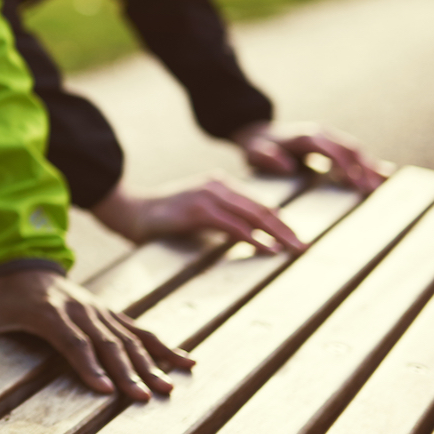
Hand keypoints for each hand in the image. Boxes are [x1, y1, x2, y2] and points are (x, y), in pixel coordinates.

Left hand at [0, 269, 193, 401]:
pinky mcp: (111, 313)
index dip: (86, 363)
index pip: (69, 339)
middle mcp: (78, 309)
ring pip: (128, 337)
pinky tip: (189, 364)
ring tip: (169, 389)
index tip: (104, 389)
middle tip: (143, 399)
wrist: (24, 265)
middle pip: (105, 342)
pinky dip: (166, 347)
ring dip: (150, 364)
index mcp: (45, 311)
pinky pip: (142, 330)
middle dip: (125, 372)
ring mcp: (98, 310)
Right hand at [91, 179, 305, 252]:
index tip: (297, 238)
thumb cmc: (162, 218)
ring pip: (253, 214)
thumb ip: (221, 220)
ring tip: (294, 249)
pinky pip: (233, 225)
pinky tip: (267, 249)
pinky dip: (253, 238)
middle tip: (304, 246)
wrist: (129, 210)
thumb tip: (247, 239)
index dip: (280, 221)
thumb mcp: (197, 214)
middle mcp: (217, 185)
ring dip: (277, 233)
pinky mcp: (198, 210)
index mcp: (220, 184)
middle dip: (286, 228)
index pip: (258, 203)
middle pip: (262, 208)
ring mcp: (208, 195)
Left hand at [231, 121, 385, 193]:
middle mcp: (321, 133)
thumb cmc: (256, 147)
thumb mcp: (254, 152)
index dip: (345, 165)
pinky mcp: (333, 144)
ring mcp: (329, 137)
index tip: (356, 184)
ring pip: (356, 150)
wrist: (258, 133)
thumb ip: (267, 157)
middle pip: (350, 149)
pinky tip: (385, 175)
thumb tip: (287, 165)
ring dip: (370, 167)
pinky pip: (354, 153)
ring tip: (383, 186)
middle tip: (374, 191)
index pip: (332, 150)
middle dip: (364, 169)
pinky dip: (369, 164)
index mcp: (306, 136)